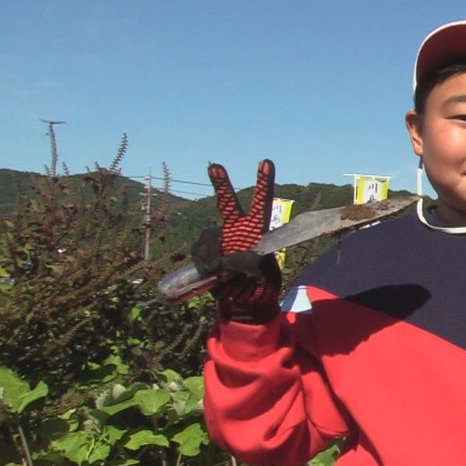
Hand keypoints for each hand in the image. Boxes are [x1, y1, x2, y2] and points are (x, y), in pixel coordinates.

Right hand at [191, 160, 280, 321]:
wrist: (243, 304)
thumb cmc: (260, 287)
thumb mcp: (261, 275)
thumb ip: (247, 262)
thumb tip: (224, 257)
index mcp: (258, 232)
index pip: (262, 204)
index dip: (264, 183)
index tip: (266, 161)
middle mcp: (238, 230)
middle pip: (228, 203)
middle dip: (221, 185)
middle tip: (215, 165)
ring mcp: (220, 240)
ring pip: (209, 236)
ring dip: (212, 253)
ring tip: (223, 272)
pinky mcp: (205, 253)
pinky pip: (199, 251)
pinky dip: (204, 263)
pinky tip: (213, 274)